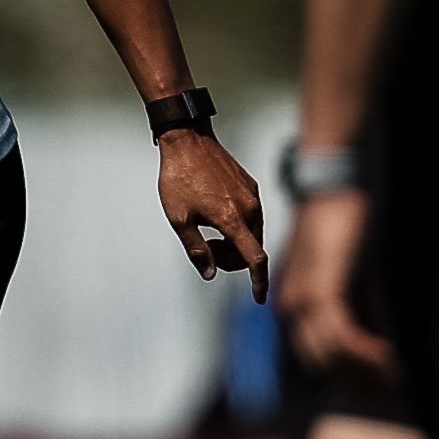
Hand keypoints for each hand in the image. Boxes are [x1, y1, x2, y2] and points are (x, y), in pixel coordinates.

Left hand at [157, 129, 269, 300]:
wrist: (187, 140)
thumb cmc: (178, 179)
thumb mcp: (179, 218)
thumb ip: (197, 249)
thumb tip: (210, 272)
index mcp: (233, 219)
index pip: (254, 258)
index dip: (259, 281)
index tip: (259, 298)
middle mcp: (250, 208)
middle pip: (253, 249)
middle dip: (234, 259)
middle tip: (206, 251)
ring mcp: (252, 195)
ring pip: (253, 232)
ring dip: (235, 243)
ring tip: (207, 232)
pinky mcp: (250, 186)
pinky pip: (251, 215)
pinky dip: (238, 226)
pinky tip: (215, 215)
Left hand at [277, 189, 394, 375]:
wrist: (330, 190)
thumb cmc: (343, 226)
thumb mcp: (351, 275)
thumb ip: (359, 307)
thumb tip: (379, 339)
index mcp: (296, 304)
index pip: (317, 354)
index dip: (348, 375)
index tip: (379, 386)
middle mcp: (293, 307)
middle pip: (321, 361)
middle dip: (357, 381)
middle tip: (391, 389)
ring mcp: (304, 301)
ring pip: (329, 354)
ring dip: (364, 369)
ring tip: (394, 376)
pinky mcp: (322, 290)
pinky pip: (340, 335)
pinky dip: (364, 350)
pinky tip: (388, 356)